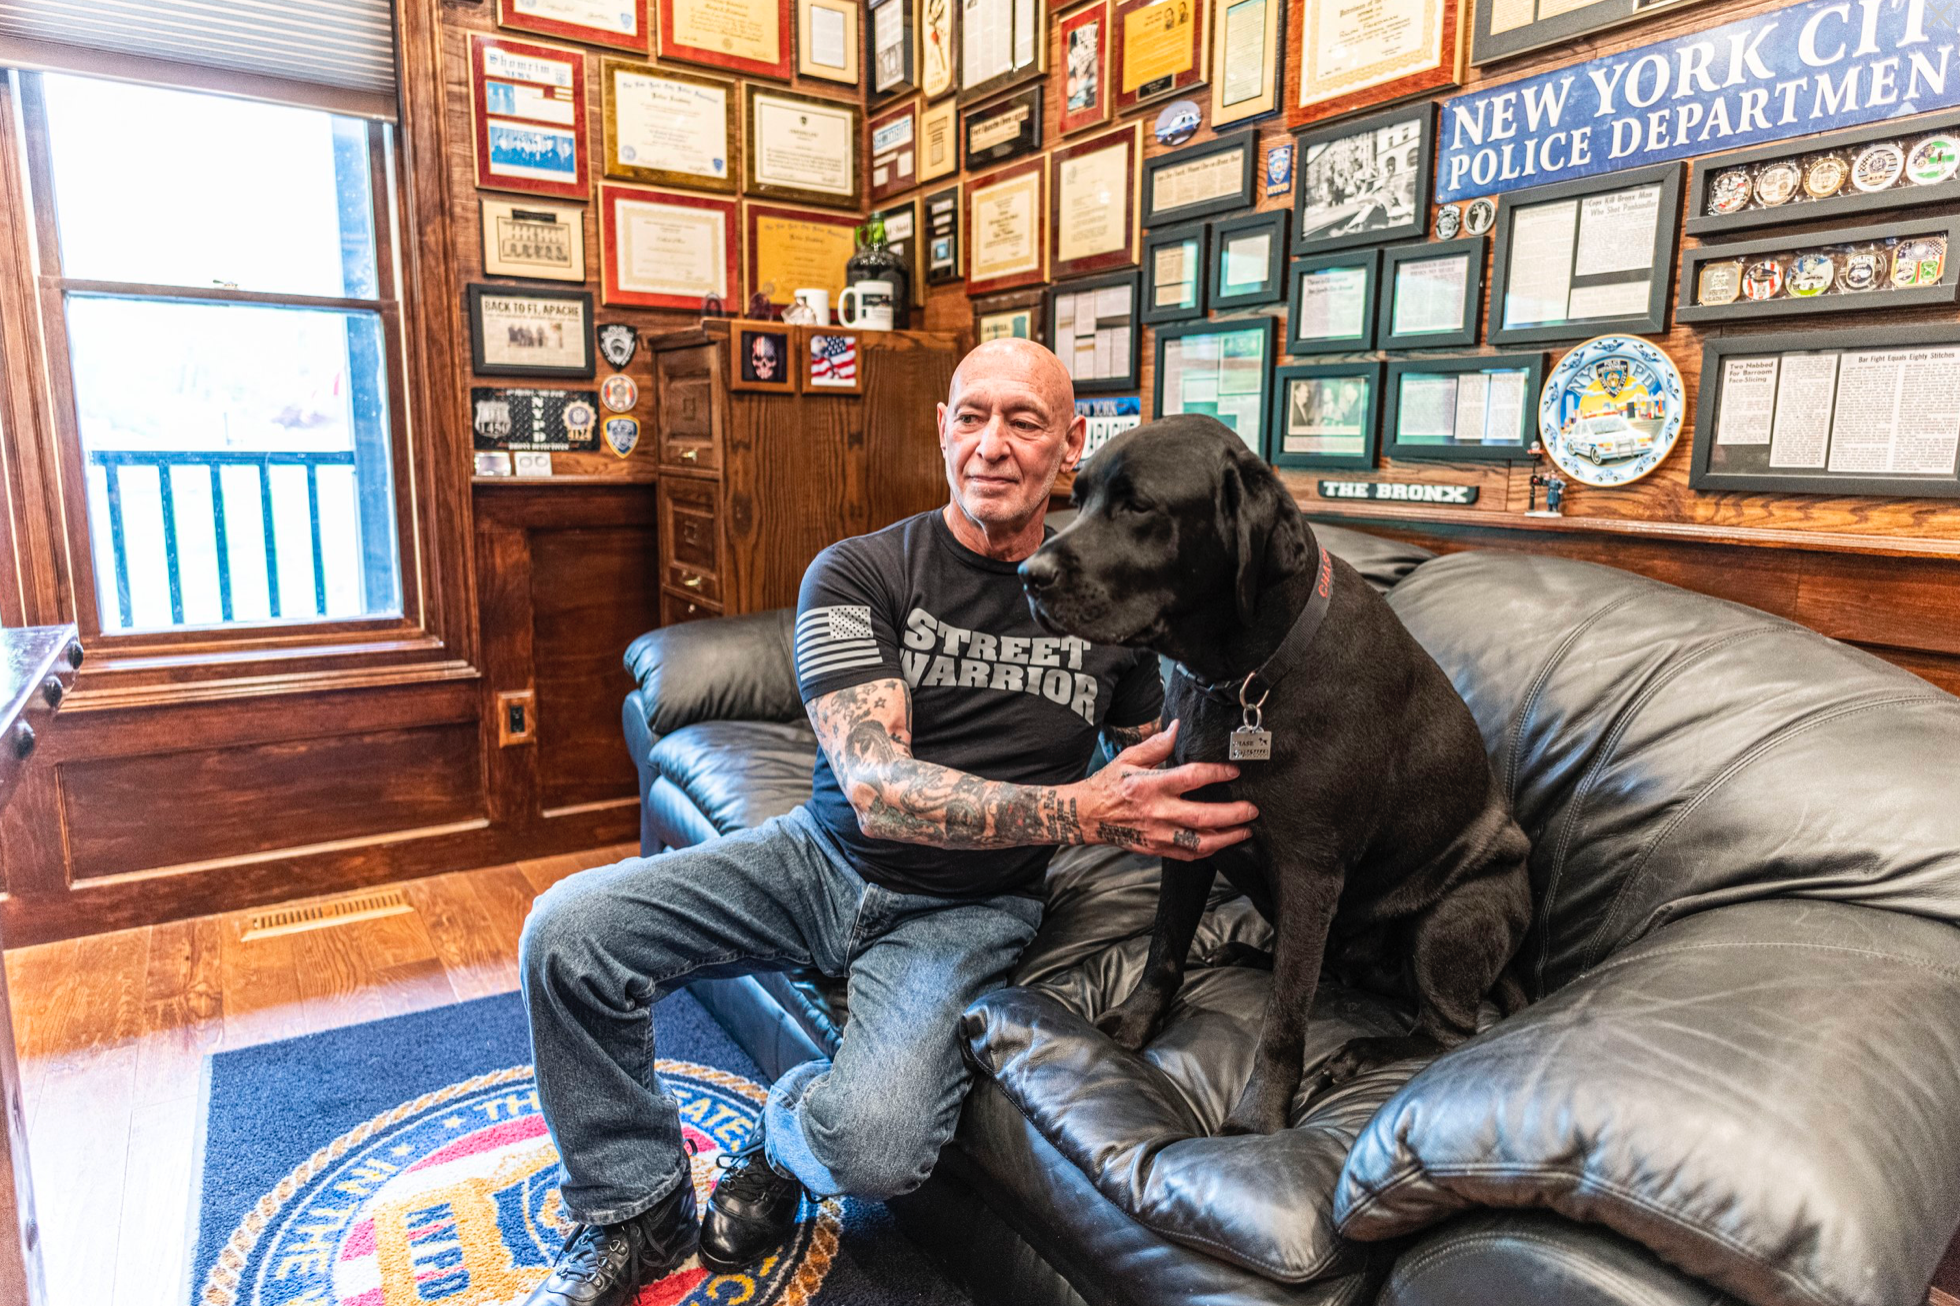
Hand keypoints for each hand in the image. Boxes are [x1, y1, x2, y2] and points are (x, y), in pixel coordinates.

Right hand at [1070, 720, 1257, 859]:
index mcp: (1151, 785)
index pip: (1191, 778)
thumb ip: (1156, 744)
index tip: (1234, 771)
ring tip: (1245, 831)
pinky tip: (1221, 842)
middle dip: (1232, 814)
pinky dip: (1208, 850)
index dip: (1217, 773)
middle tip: (1252, 810)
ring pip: (1199, 842)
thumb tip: (1177, 727)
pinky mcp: (1156, 849)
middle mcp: (1156, 812)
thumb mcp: (1128, 758)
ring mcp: (1157, 834)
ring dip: (1226, 838)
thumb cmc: (1109, 784)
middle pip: (1202, 815)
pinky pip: (1187, 855)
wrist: (1087, 815)